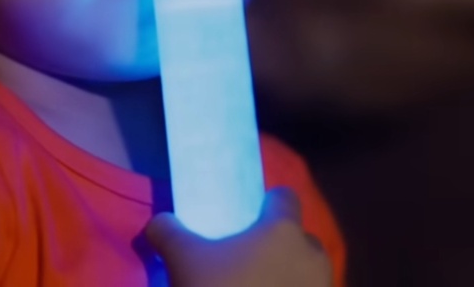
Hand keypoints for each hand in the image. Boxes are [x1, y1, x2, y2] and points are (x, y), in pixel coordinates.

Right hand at [146, 188, 332, 286]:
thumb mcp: (183, 260)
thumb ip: (169, 232)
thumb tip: (160, 222)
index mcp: (283, 230)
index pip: (285, 197)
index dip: (266, 203)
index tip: (245, 218)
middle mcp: (312, 255)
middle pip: (298, 238)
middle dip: (277, 246)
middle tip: (245, 262)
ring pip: (305, 271)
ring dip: (285, 276)